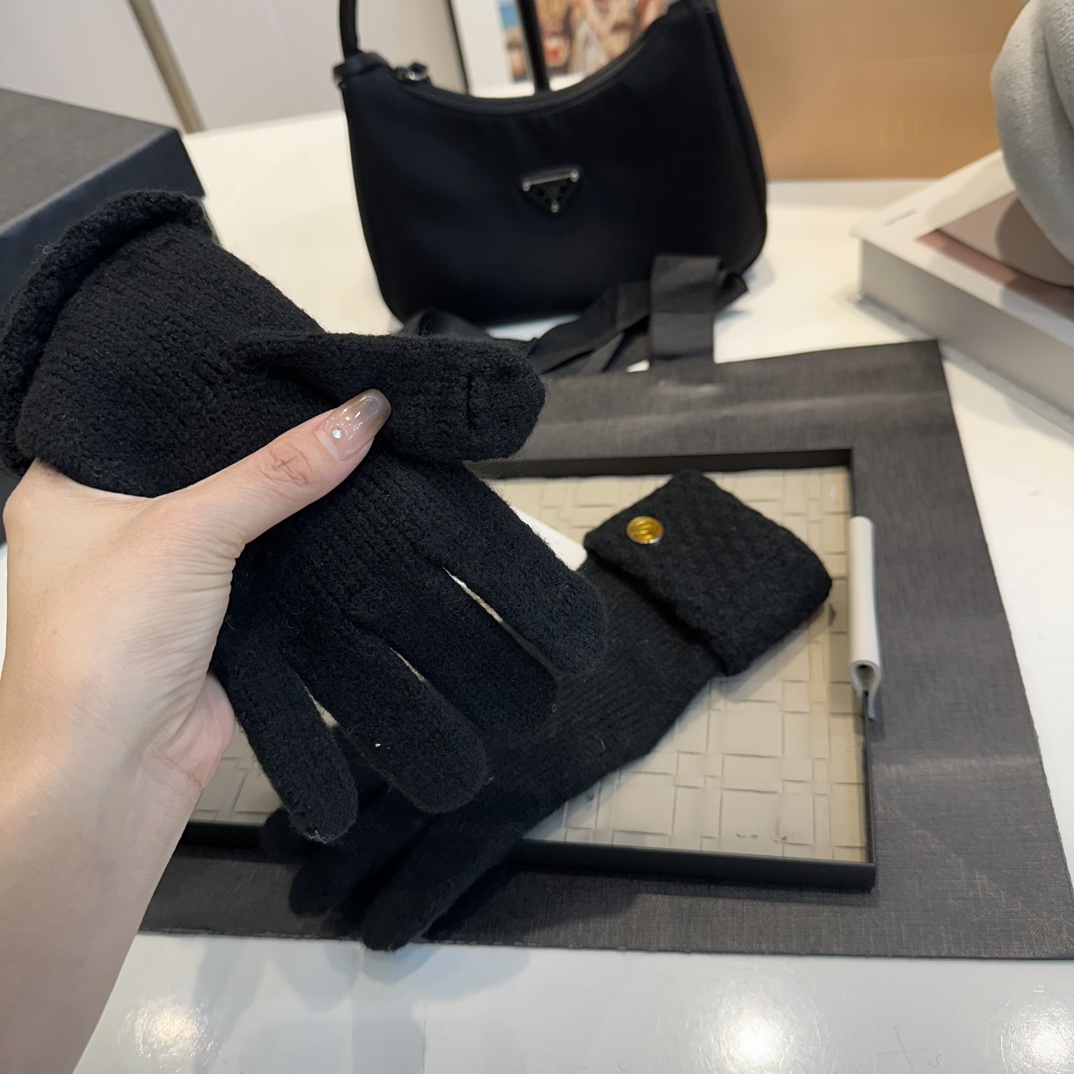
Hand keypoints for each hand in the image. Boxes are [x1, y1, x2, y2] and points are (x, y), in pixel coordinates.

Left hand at [0, 390, 389, 802]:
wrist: (115, 774)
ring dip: (283, 499)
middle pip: (201, 466)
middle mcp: (111, 529)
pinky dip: (296, 548)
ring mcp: (162, 578)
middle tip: (320, 394)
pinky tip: (341, 511)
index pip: (144, 414)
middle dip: (258, 445)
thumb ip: (278, 472)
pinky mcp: (208, 619)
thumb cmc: (97, 652)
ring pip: (236, 519)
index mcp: (68, 488)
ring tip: (344, 440)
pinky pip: (261, 568)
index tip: (267, 356)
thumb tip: (356, 417)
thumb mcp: (188, 531)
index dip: (204, 386)